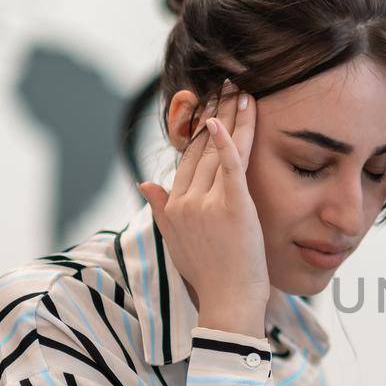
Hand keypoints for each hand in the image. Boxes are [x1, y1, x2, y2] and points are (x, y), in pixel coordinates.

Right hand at [137, 85, 270, 338]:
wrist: (229, 302)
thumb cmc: (209, 276)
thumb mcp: (177, 242)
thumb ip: (161, 209)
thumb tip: (145, 184)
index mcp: (174, 206)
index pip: (186, 158)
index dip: (198, 129)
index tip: (207, 104)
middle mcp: (186, 200)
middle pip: (201, 148)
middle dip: (215, 112)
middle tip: (225, 84)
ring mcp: (207, 202)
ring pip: (218, 150)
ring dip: (230, 116)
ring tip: (240, 90)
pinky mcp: (233, 205)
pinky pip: (230, 164)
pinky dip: (229, 139)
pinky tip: (230, 116)